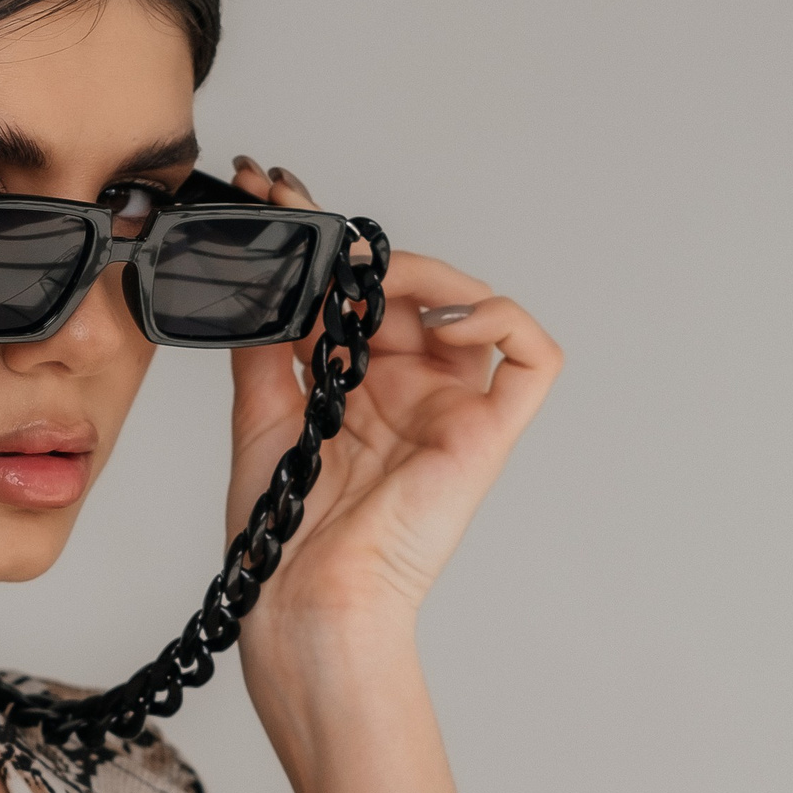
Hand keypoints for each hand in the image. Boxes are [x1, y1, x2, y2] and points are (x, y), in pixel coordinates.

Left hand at [224, 159, 563, 703]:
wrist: (305, 599)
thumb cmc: (285, 534)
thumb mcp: (261, 414)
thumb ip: (270, 343)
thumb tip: (268, 275)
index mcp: (355, 388)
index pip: (355, 296)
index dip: (323, 243)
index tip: (271, 194)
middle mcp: (408, 392)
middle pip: (410, 292)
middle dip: (362, 246)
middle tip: (304, 216)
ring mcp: (452, 409)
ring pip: (471, 307)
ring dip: (425, 273)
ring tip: (371, 278)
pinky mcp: (489, 433)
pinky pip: (531, 356)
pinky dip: (500, 318)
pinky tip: (442, 324)